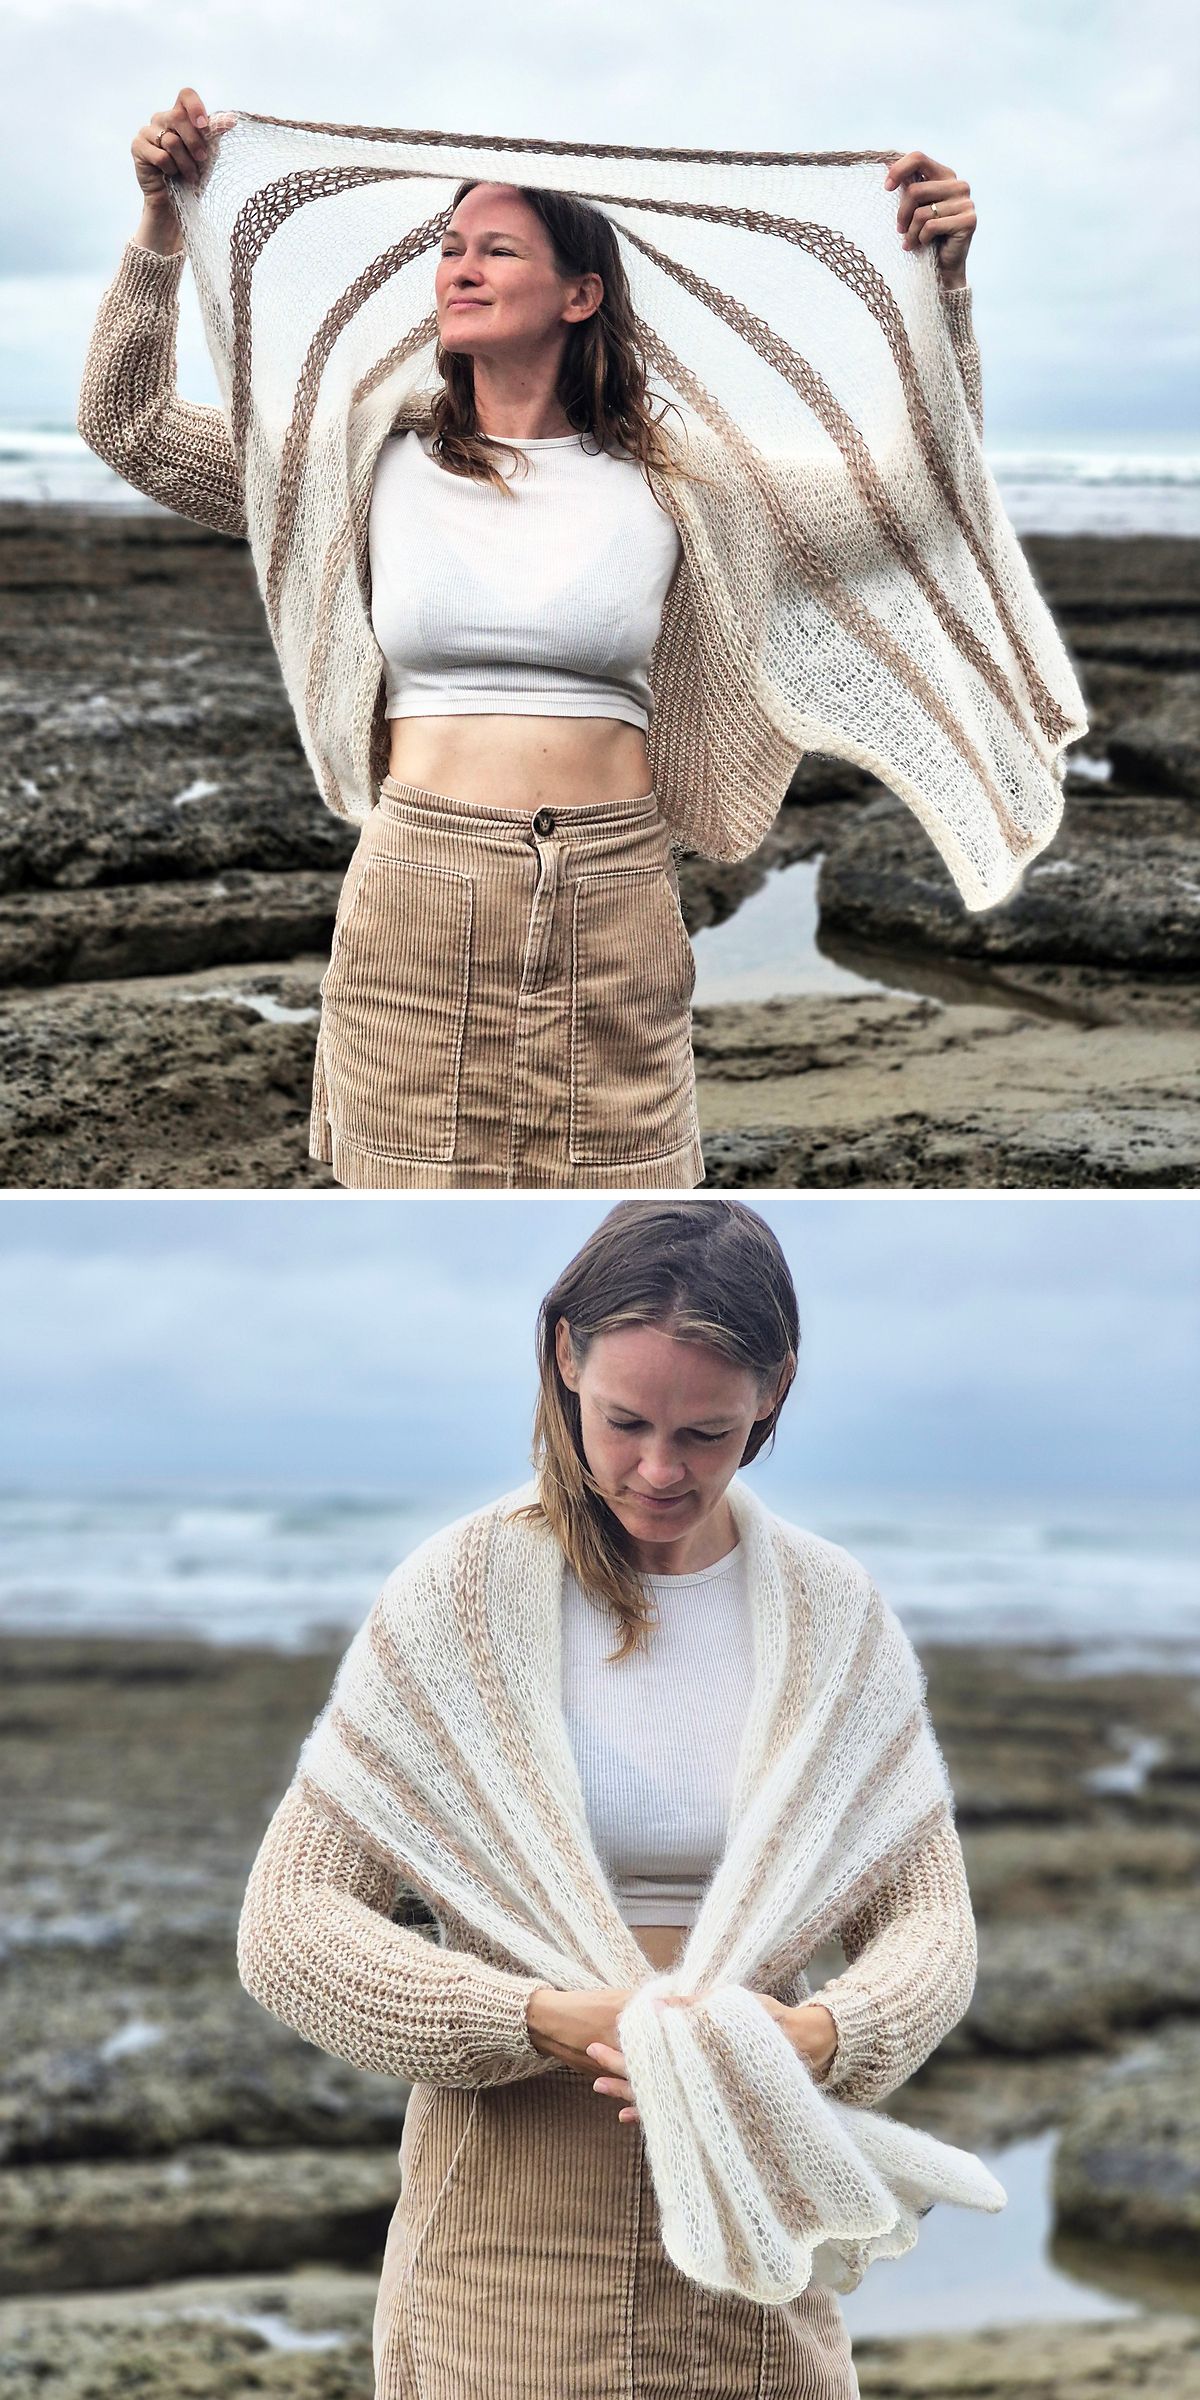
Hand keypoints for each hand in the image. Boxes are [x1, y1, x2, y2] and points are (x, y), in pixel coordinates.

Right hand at [132, 87, 210, 205]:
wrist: (178, 202)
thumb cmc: (193, 174)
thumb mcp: (209, 152)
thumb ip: (214, 133)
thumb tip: (232, 120)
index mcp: (179, 115)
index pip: (186, 95)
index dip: (195, 107)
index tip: (204, 125)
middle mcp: (162, 119)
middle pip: (179, 117)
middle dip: (195, 143)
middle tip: (201, 159)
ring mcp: (147, 131)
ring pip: (171, 141)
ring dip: (186, 163)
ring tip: (189, 175)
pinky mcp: (138, 146)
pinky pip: (160, 156)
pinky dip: (171, 170)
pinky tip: (170, 175)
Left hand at [586, 1993, 839, 2126]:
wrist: (806, 2048)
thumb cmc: (769, 2023)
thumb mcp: (733, 2008)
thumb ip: (695, 2008)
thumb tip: (656, 2005)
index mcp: (699, 2057)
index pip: (651, 2059)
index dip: (623, 2056)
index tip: (595, 2049)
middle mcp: (699, 2082)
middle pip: (650, 2080)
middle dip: (619, 2071)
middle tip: (589, 2059)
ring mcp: (704, 2095)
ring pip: (659, 2099)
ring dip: (628, 2094)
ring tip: (598, 2088)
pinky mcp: (711, 2102)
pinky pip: (677, 2112)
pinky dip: (652, 2112)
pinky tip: (628, 2115)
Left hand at [884, 151, 974, 288]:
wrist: (944, 266)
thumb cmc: (926, 235)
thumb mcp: (915, 207)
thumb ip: (908, 186)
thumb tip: (885, 164)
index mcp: (945, 175)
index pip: (918, 158)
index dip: (898, 170)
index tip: (886, 188)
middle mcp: (958, 184)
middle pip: (915, 190)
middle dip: (902, 214)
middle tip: (900, 230)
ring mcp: (966, 202)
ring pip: (922, 212)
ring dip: (911, 232)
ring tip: (911, 242)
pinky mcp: (968, 221)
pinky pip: (931, 226)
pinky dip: (922, 239)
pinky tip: (925, 245)